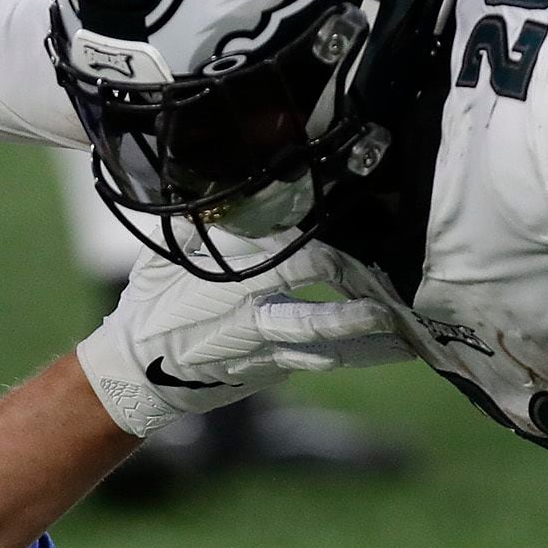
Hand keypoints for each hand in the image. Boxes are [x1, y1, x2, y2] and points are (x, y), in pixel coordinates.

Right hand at [78, 247, 408, 437]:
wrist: (137, 372)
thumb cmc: (156, 301)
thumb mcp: (173, 251)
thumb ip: (210, 219)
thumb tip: (237, 174)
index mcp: (229, 282)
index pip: (290, 264)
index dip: (331, 257)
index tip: (364, 244)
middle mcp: (248, 320)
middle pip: (311, 315)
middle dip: (357, 309)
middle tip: (397, 296)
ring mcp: (261, 353)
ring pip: (322, 349)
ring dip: (368, 344)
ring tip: (410, 338)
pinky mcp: (268, 373)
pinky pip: (317, 364)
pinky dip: (354, 357)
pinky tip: (392, 351)